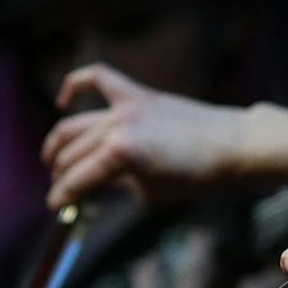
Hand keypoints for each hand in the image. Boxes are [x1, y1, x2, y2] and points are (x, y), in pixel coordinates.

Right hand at [41, 62, 242, 209]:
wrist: (232, 146)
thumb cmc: (195, 177)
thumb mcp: (149, 194)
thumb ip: (115, 187)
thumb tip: (92, 187)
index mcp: (119, 155)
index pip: (76, 180)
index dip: (61, 198)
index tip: (55, 209)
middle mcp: (116, 126)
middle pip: (72, 155)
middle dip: (61, 177)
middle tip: (61, 191)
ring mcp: (126, 106)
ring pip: (76, 126)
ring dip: (60, 146)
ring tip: (54, 162)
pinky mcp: (138, 94)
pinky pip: (99, 78)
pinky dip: (77, 84)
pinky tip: (64, 100)